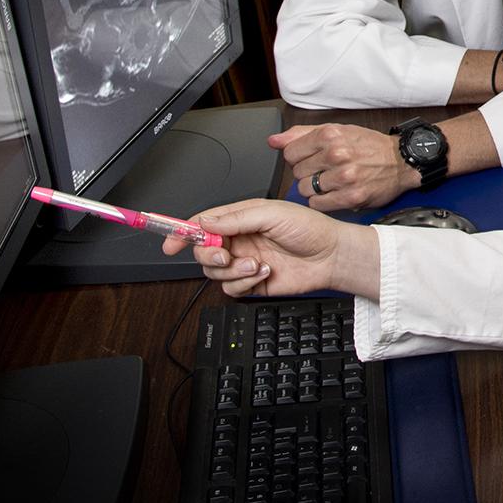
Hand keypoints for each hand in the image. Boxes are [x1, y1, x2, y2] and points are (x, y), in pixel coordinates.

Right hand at [161, 198, 380, 299]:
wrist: (331, 256)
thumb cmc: (309, 229)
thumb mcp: (272, 213)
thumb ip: (236, 218)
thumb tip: (206, 222)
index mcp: (240, 219)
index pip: (203, 224)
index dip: (183, 232)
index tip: (171, 243)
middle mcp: (239, 240)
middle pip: (203, 251)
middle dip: (208, 256)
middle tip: (225, 255)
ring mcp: (243, 262)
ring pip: (214, 273)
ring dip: (233, 271)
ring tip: (256, 264)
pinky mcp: (251, 283)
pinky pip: (230, 288)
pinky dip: (244, 283)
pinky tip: (264, 273)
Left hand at [271, 124, 414, 211]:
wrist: (401, 161)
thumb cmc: (368, 146)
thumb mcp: (337, 131)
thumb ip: (302, 135)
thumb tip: (274, 141)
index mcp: (330, 134)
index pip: (290, 152)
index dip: (299, 157)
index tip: (311, 158)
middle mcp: (336, 154)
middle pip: (297, 172)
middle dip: (308, 172)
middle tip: (325, 170)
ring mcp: (344, 177)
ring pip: (305, 189)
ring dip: (314, 189)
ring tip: (330, 182)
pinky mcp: (351, 197)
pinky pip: (318, 204)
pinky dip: (323, 201)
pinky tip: (335, 193)